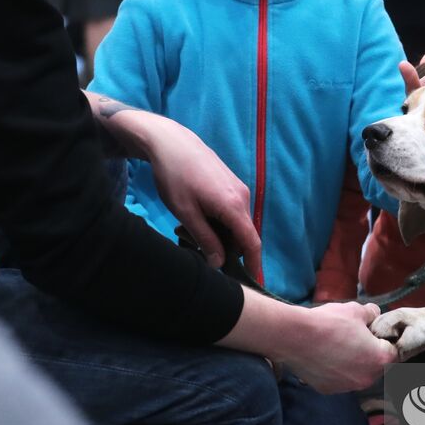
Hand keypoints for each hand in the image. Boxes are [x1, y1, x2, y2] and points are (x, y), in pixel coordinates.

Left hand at [97, 101, 260, 275]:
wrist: (171, 142)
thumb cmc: (175, 176)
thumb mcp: (186, 213)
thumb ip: (206, 239)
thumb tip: (220, 263)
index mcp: (233, 206)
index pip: (252, 242)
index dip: (254, 265)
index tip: (251, 282)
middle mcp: (243, 197)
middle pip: (244, 235)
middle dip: (229, 250)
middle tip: (202, 255)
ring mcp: (239, 189)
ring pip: (236, 224)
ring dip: (221, 235)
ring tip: (192, 233)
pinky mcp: (232, 184)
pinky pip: (232, 212)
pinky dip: (220, 223)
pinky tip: (199, 219)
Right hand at [284, 301, 397, 392]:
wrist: (295, 337)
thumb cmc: (329, 323)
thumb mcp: (355, 310)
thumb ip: (371, 313)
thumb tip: (374, 313)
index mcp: (380, 359)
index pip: (393, 352)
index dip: (385, 340)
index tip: (374, 333)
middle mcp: (367, 378)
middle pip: (376, 366)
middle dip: (370, 353)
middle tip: (355, 338)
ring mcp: (347, 387)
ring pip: (357, 374)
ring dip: (353, 363)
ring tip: (337, 346)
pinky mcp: (329, 389)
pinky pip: (339, 379)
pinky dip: (336, 370)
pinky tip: (325, 356)